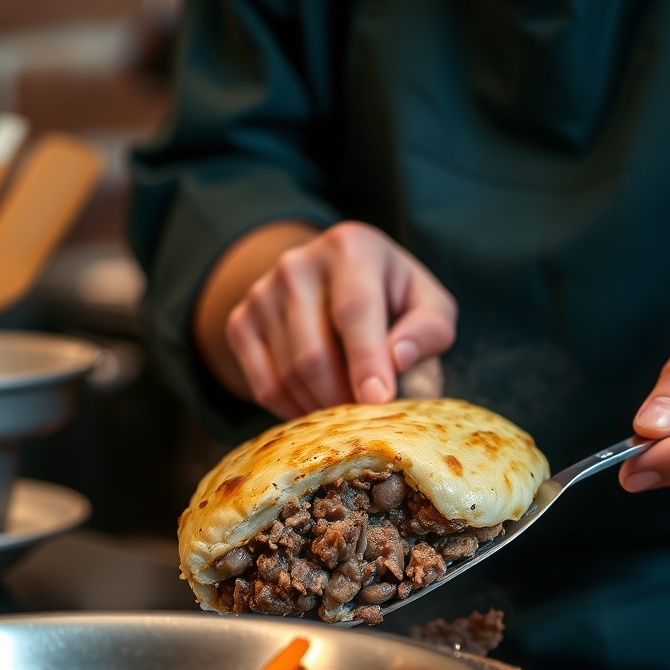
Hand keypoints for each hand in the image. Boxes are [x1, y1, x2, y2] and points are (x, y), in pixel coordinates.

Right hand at [221, 221, 456, 420]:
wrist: (332, 285)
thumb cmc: (393, 301)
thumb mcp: (427, 304)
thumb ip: (429, 329)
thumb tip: (400, 358)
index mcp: (350, 247)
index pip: (355, 309)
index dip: (366, 360)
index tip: (379, 400)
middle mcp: (297, 264)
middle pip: (314, 353)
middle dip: (344, 399)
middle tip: (369, 422)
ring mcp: (261, 294)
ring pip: (289, 375)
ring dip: (323, 410)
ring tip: (350, 415)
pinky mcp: (240, 324)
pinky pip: (265, 388)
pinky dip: (296, 411)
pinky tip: (321, 408)